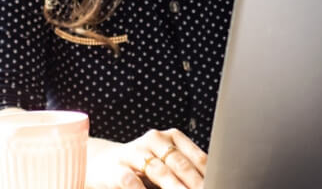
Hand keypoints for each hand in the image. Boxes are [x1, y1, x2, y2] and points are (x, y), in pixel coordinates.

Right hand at [85, 128, 206, 188]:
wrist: (102, 164)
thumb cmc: (142, 168)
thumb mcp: (165, 166)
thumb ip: (185, 173)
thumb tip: (212, 182)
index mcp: (171, 137)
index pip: (196, 157)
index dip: (209, 174)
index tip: (219, 184)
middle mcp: (154, 139)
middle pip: (180, 163)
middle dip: (195, 183)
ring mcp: (134, 152)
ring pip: (159, 171)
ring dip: (175, 188)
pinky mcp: (116, 168)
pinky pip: (131, 181)